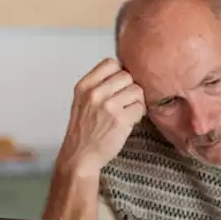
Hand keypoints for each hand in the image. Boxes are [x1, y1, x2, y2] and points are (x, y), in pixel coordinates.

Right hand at [56, 59, 145, 175]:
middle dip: (130, 88)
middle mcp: (95, 93)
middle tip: (125, 102)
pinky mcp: (120, 120)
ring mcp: (108, 106)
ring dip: (136, 101)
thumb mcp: (82, 101)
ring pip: (137, 90)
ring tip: (128, 112)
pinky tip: (130, 121)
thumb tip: (124, 73)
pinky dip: (139, 114)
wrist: (80, 156)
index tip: (119, 86)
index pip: (110, 63)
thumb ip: (98, 86)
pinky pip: (141, 107)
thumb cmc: (83, 130)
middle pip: (126, 76)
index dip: (119, 73)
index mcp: (84, 86)